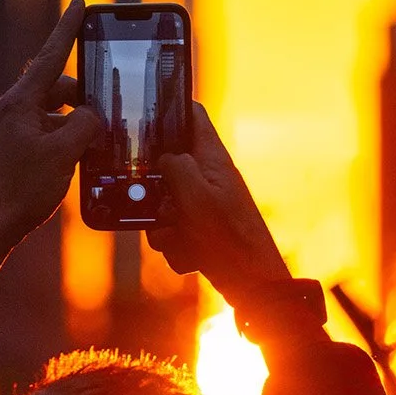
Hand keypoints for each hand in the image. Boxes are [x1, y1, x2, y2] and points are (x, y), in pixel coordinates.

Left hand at [0, 0, 101, 301]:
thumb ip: (85, 125)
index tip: (79, 3)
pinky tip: (77, 160)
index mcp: (20, 102)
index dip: (68, 28)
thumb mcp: (64, 153)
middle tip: (106, 114)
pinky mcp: (14, 148)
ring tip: (92, 147)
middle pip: (59, 88)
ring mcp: (12, 129)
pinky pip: (48, 132)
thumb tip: (93, 115)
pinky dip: (66, 139)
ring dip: (77, 125)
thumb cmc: (21, 190)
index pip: (52, 56)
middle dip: (85, 98)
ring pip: (55, 113)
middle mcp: (13, 110)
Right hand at [146, 103, 289, 304]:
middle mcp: (207, 177)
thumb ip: (177, 168)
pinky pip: (172, 232)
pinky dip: (177, 246)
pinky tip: (192, 255)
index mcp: (212, 159)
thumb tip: (164, 158)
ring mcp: (203, 204)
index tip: (141, 111)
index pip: (192, 116)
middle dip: (153, 192)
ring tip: (181, 237)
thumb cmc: (231, 239)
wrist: (254, 286)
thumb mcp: (197, 197)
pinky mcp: (200, 230)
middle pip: (165, 167)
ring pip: (163, 205)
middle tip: (162, 207)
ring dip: (164, 227)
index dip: (169, 108)